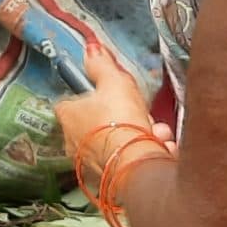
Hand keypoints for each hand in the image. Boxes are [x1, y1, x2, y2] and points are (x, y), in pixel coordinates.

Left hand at [51, 40, 167, 177]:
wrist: (134, 163)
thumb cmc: (120, 120)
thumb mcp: (114, 82)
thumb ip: (102, 65)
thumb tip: (91, 48)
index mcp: (67, 115)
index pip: (69, 101)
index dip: (89, 96)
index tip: (108, 93)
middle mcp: (72, 141)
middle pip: (96, 123)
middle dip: (123, 117)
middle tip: (140, 114)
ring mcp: (88, 162)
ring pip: (116, 141)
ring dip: (138, 135)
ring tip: (156, 132)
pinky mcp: (108, 178)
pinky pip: (127, 159)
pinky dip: (143, 152)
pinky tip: (159, 147)